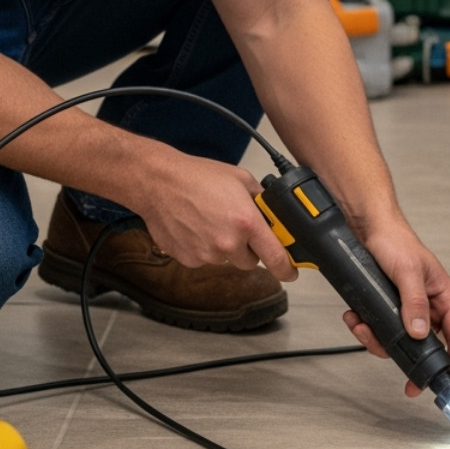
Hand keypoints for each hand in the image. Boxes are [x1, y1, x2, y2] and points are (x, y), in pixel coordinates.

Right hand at [135, 151, 298, 281]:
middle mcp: (228, 243)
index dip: (287, 268)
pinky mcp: (188, 259)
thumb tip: (274, 213)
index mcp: (247, 223)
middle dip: (248, 248)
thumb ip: (260, 200)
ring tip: (210, 220)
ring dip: (224, 247)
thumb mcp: (240, 179)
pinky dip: (203, 248)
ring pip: (226, 259)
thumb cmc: (196, 177)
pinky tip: (196, 227)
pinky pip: (204, 259)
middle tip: (236, 227)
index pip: (276, 258)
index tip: (291, 271)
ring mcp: (206, 254)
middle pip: (251, 261)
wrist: (158, 183)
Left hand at [342, 223, 449, 396]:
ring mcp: (406, 309)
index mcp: (443, 296)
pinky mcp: (387, 309)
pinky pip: (380, 330)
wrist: (367, 228)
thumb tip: (420, 332)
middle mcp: (427, 306)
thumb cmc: (396, 240)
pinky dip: (365, 328)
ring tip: (363, 328)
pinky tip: (356, 317)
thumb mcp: (407, 271)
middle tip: (405, 379)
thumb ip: (414, 302)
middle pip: (426, 346)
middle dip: (409, 359)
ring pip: (399, 341)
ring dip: (378, 340)